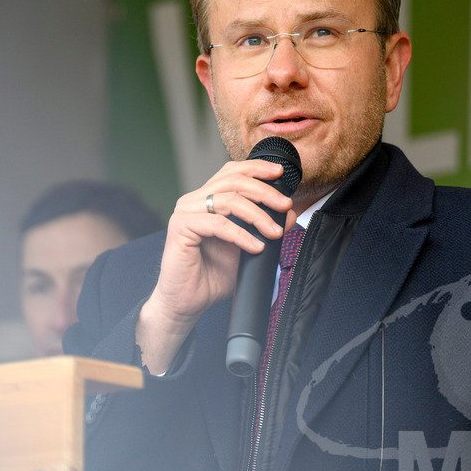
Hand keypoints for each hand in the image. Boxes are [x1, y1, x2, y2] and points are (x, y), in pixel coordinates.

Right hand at [136, 159, 296, 372]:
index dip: (256, 168)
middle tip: (284, 206)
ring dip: (257, 215)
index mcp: (206, 199)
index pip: (231, 172)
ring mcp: (185, 212)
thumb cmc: (212, 276)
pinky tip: (256, 246)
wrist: (188, 302)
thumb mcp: (247, 247)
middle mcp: (194, 201)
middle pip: (233, 181)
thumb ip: (264, 229)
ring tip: (274, 233)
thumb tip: (289, 213)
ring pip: (228, 200)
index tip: (279, 173)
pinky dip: (241, 235)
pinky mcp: (181, 227)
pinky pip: (218, 224)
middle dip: (264, 192)